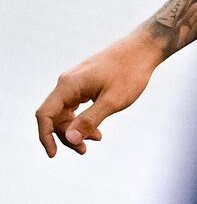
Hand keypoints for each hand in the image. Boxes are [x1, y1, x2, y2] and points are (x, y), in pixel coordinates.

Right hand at [36, 32, 162, 156]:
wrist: (144, 48)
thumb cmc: (130, 72)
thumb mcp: (112, 100)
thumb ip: (90, 120)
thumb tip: (70, 139)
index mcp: (68, 85)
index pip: (44, 114)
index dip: (45, 136)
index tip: (54, 154)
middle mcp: (67, 82)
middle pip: (56, 116)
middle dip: (67, 135)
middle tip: (84, 150)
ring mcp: (76, 82)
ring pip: (66, 112)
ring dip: (76, 128)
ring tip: (96, 139)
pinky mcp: (85, 83)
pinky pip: (76, 105)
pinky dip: (83, 118)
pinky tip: (96, 129)